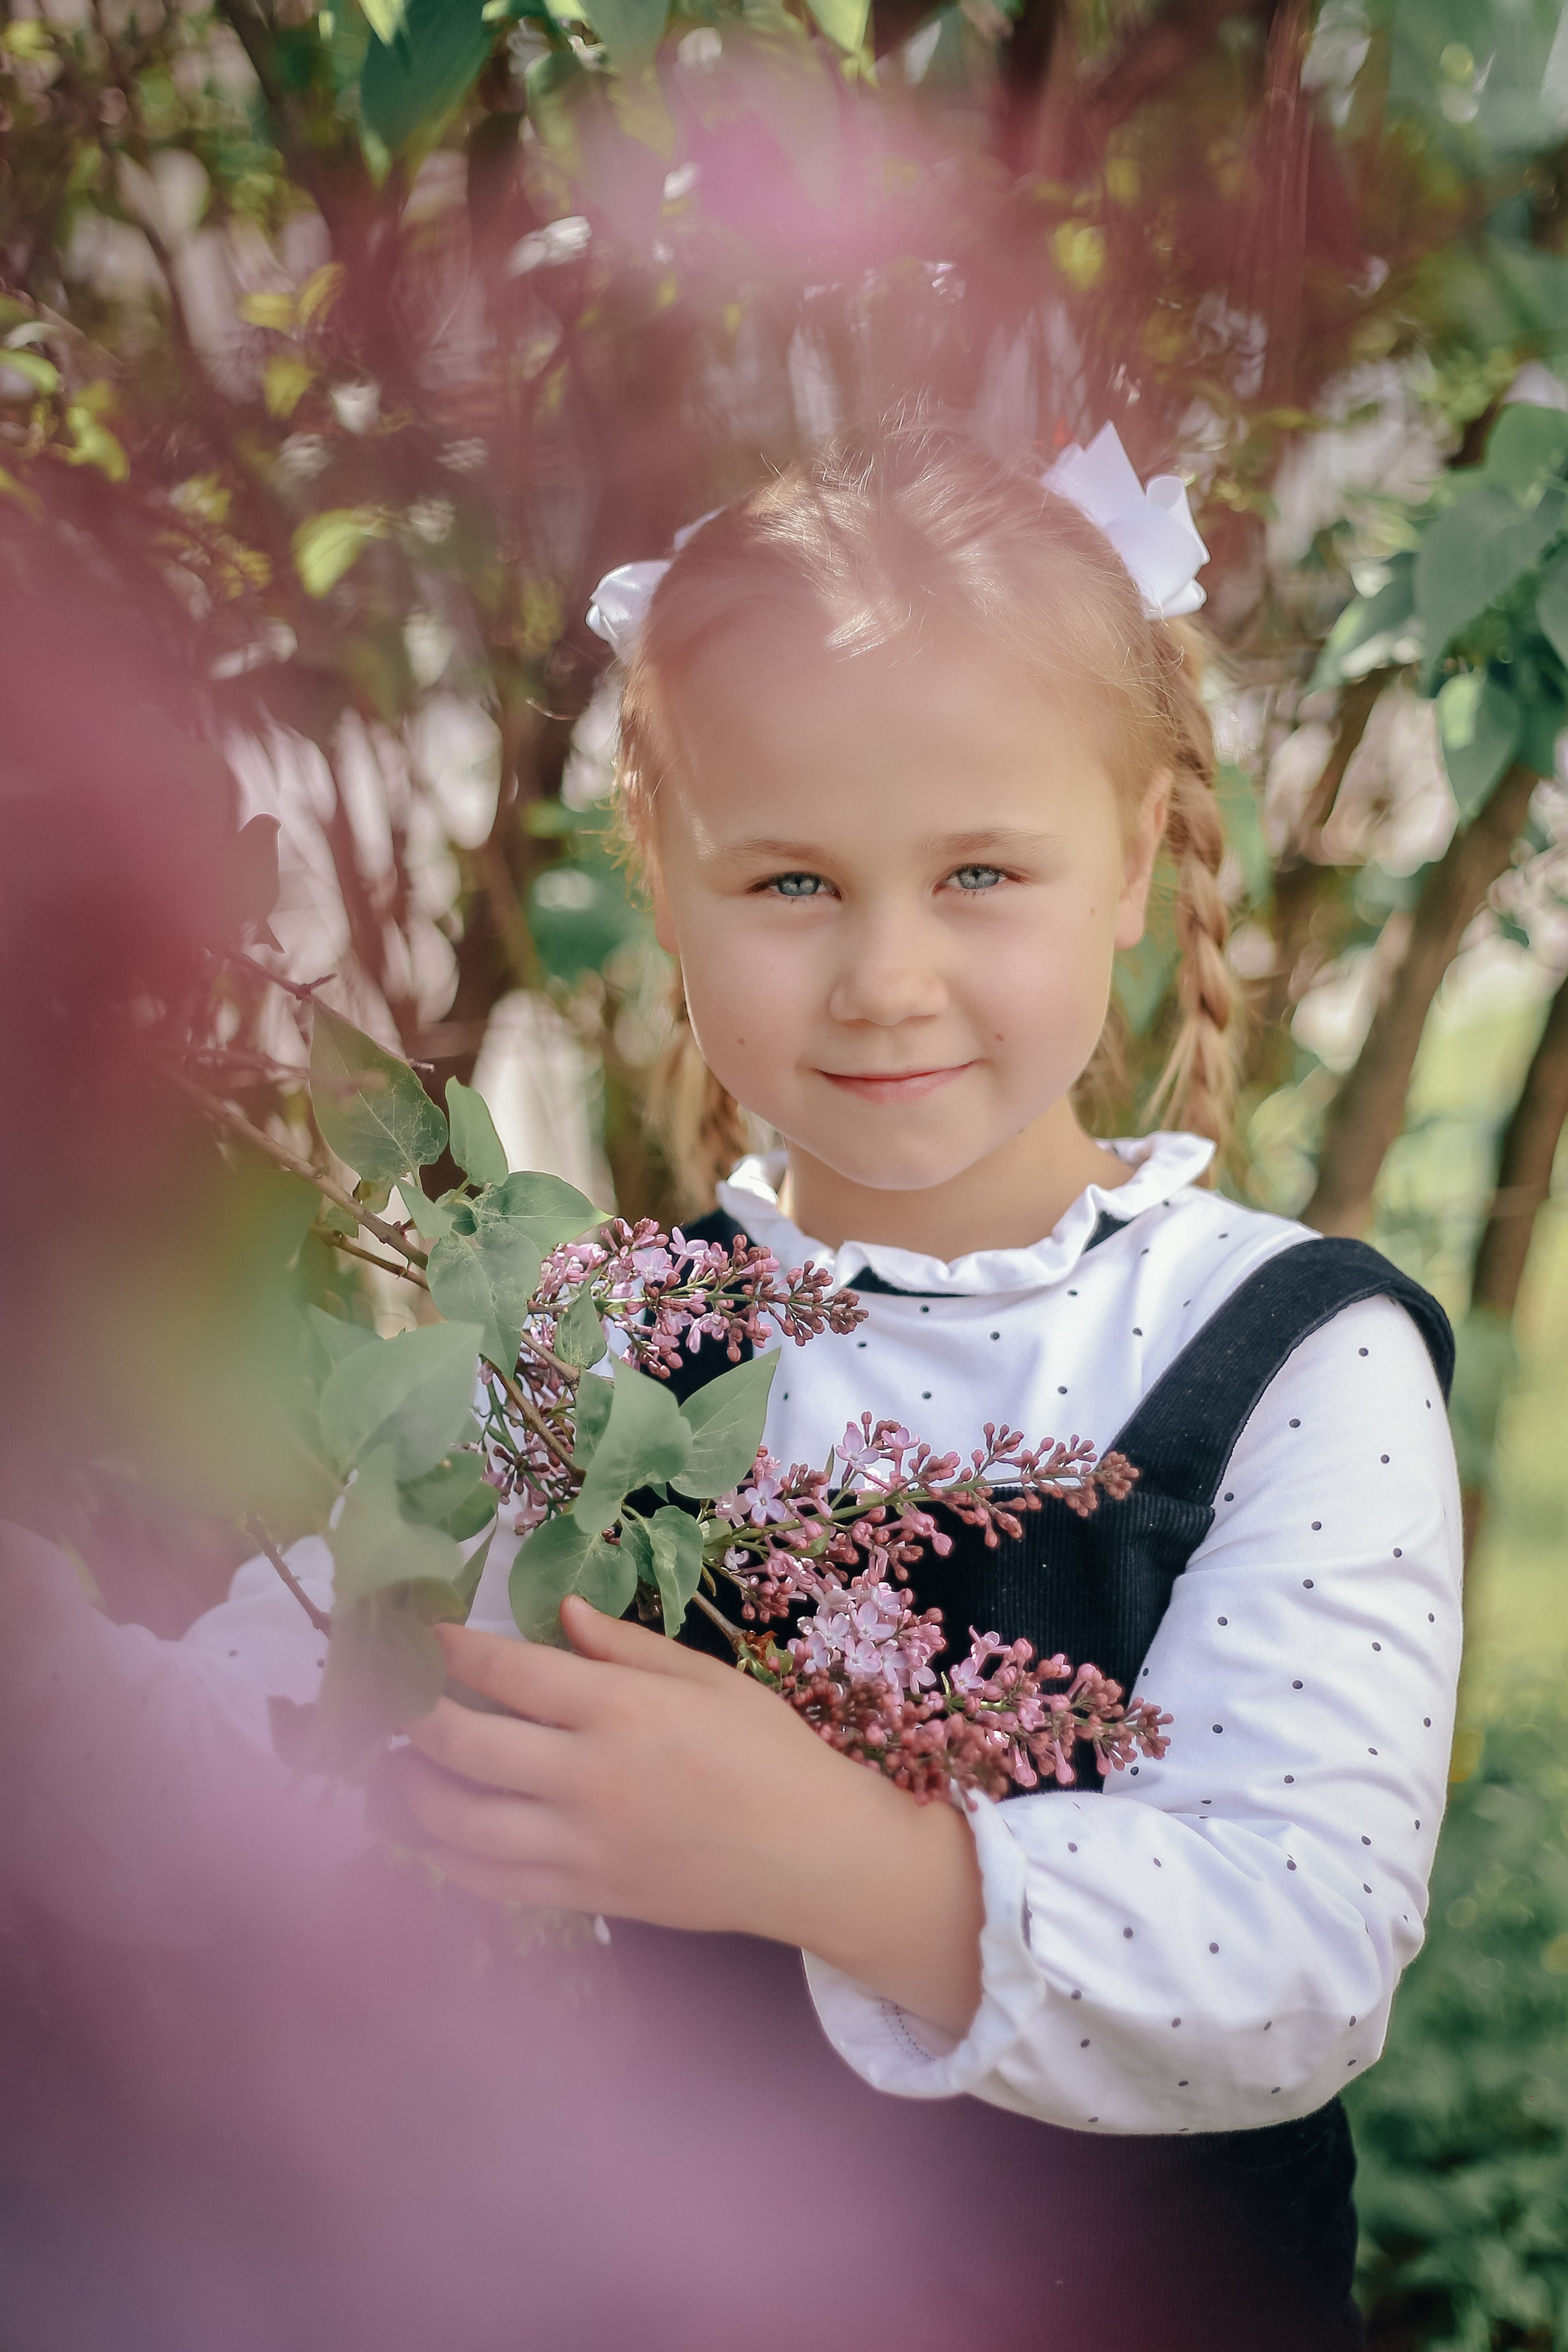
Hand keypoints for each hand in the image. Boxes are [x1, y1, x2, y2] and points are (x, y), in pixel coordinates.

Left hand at [395, 1597, 985, 2035]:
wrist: (811, 1857)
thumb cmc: (768, 1754)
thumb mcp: (708, 1679)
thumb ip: (627, 1647)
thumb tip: (563, 1613)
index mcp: (622, 1710)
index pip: (506, 1674)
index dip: (452, 1651)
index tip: (426, 1637)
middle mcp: (589, 1777)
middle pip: (462, 1745)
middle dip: (412, 1716)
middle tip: (394, 1698)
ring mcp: (581, 1845)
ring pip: (458, 1822)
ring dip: (411, 1790)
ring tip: (396, 1766)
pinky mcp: (584, 1897)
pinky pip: (490, 1882)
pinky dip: (448, 1856)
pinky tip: (435, 1832)